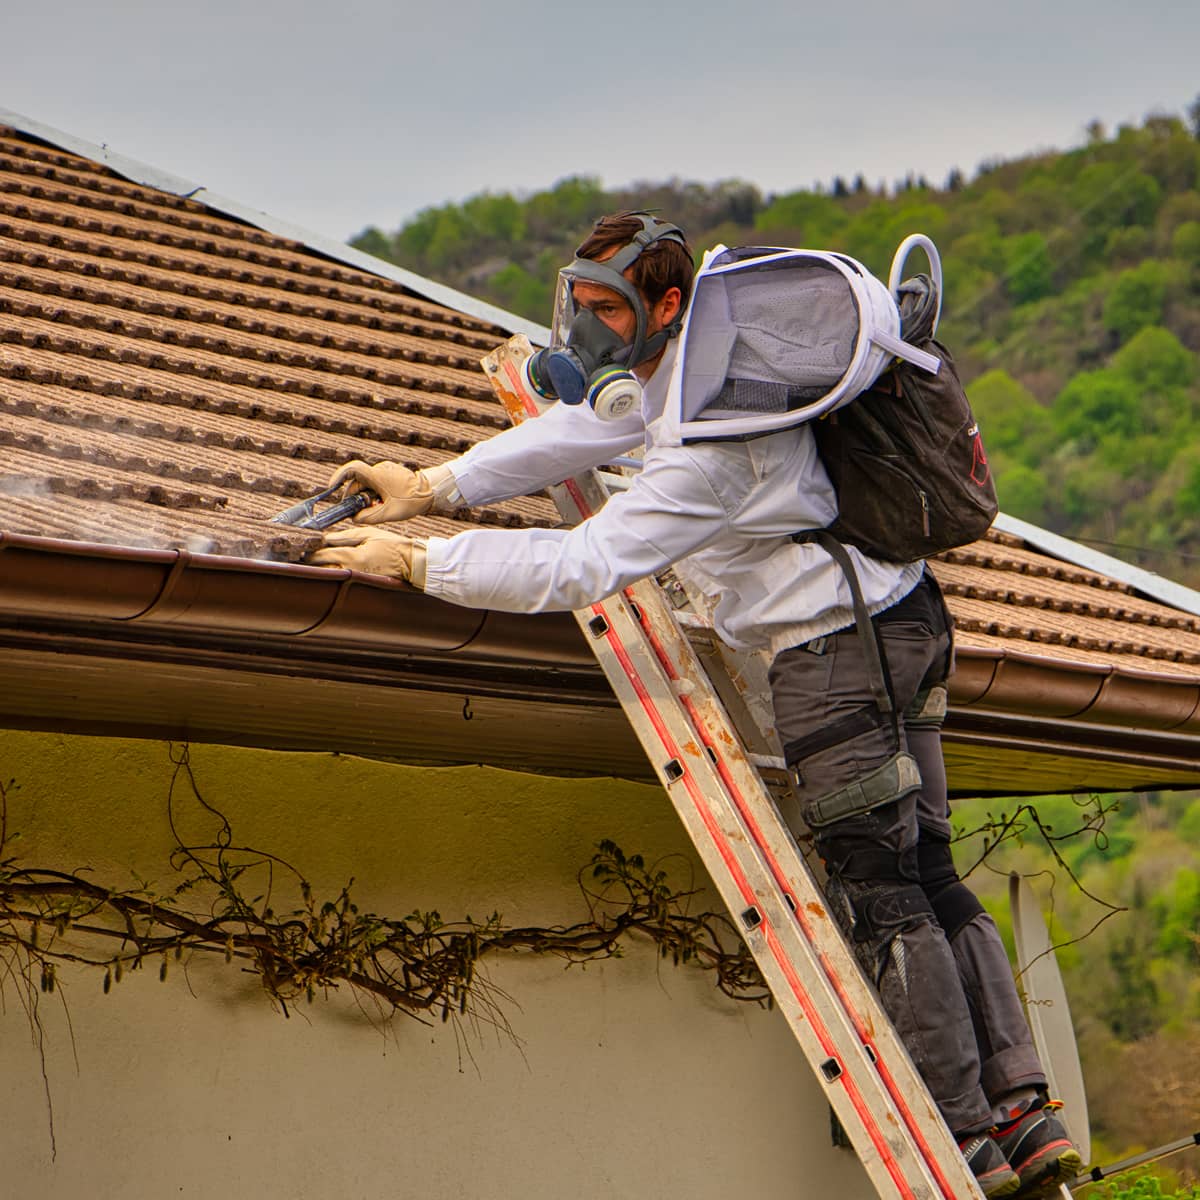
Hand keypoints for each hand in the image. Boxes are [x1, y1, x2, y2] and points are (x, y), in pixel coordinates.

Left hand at [306, 528, 421, 583]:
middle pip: (321, 569)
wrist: (410, 562)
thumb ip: (343, 537)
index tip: (299, 547)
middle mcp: (351, 571)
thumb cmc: (392, 545)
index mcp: (352, 557)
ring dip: (318, 569)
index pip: (322, 555)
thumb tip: (324, 538)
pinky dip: (331, 573)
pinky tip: (327, 568)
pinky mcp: (360, 583)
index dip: (308, 551)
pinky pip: (340, 579)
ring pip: (329, 576)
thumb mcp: (367, 534)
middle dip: (309, 562)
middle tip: (298, 555)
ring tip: (308, 561)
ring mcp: (355, 580)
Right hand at [327, 459, 433, 523]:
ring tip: (376, 509)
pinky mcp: (390, 474)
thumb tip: (353, 518)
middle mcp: (379, 469)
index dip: (338, 477)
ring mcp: (385, 470)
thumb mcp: (388, 513)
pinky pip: (376, 483)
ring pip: (367, 484)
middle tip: (358, 512)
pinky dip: (374, 493)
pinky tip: (383, 503)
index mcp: (376, 476)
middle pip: (357, 482)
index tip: (332, 487)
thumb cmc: (412, 501)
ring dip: (366, 497)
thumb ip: (368, 517)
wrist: (432, 491)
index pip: (351, 469)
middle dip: (355, 497)